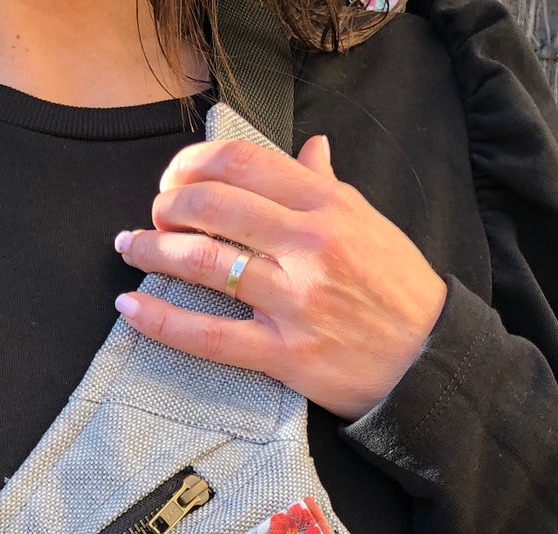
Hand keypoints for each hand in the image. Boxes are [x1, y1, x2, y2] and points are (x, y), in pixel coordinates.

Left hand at [110, 135, 446, 420]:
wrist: (428, 361)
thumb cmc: (398, 291)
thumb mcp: (370, 225)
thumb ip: (328, 188)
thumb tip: (308, 149)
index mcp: (328, 207)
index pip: (244, 164)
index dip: (194, 164)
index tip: (174, 177)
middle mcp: (309, 246)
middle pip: (215, 206)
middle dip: (168, 205)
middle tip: (151, 215)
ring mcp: (294, 301)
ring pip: (206, 263)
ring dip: (154, 251)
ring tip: (129, 247)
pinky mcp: (282, 353)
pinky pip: (208, 335)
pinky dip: (161, 320)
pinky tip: (130, 308)